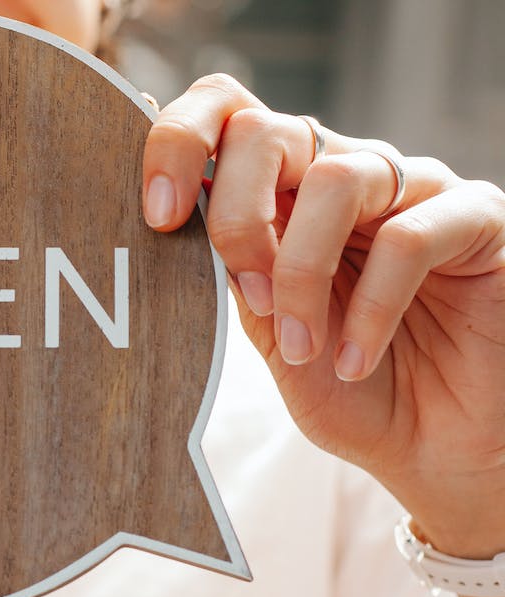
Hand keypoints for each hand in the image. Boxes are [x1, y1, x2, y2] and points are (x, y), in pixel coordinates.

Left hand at [143, 74, 504, 558]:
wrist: (436, 448)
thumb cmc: (347, 387)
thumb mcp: (270, 332)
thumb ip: (231, 273)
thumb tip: (177, 219)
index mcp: (284, 190)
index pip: (226, 115)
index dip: (179, 143)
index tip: (157, 218)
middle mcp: (345, 173)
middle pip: (267, 130)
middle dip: (236, 214)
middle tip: (247, 294)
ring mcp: (414, 189)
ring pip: (336, 177)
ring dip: (301, 272)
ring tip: (302, 348)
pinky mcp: (478, 219)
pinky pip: (409, 237)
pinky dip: (370, 308)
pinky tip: (355, 360)